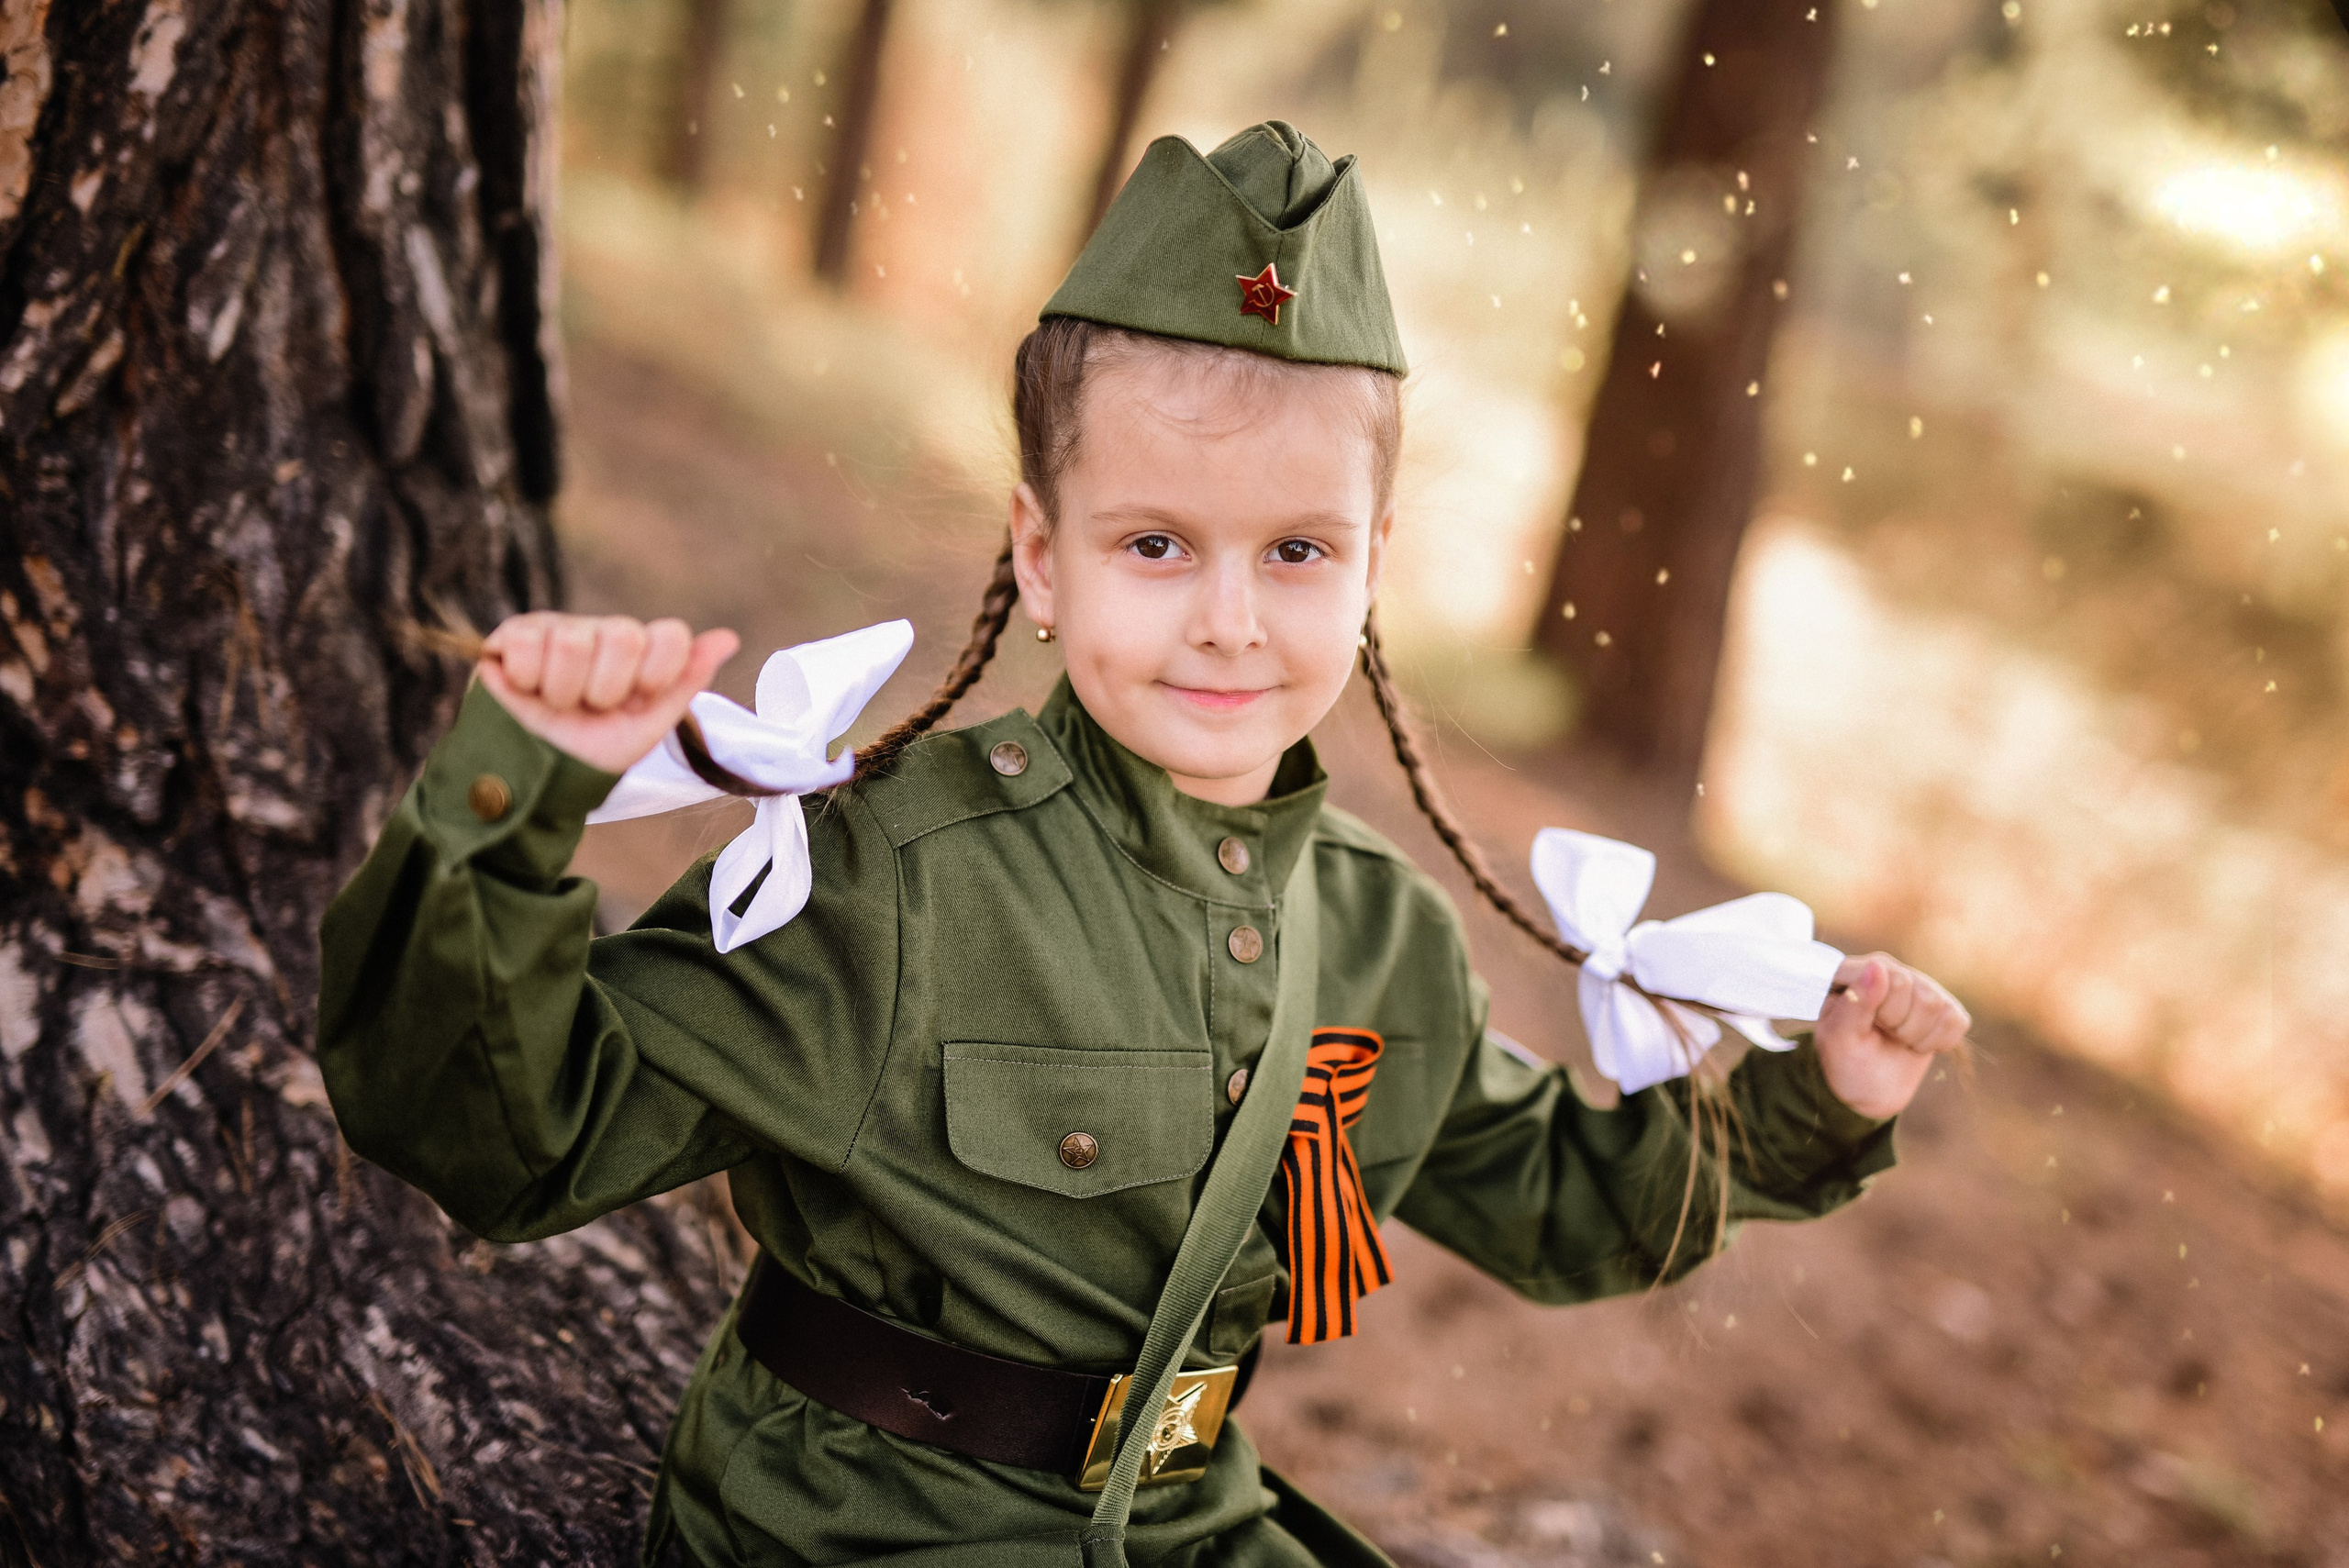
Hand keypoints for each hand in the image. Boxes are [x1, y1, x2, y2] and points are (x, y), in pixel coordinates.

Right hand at [477, 613, 738, 774]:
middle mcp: (604, 634)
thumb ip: (685, 681)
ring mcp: (561, 629)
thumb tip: (730, 637)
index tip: (638, 700)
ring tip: (554, 704)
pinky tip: (524, 690)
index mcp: (642, 654)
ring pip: (573, 641)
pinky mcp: (516, 634)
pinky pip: (527, 642)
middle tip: (590, 708)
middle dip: (606, 688)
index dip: (658, 673)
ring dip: (562, 690)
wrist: (531, 780)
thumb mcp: (645, 727)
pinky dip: (525, 679)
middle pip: (624, 636)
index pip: (671, 635)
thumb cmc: (591, 754)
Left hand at [1810, 952, 1970, 1119]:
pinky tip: (1915, 1043)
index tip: (1868, 1025)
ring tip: (1897, 1038)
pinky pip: (1957, 1021)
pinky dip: (1937, 1042)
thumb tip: (1877, 966)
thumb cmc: (1847, 1060)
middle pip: (1921, 993)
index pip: (1894, 978)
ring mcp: (1918, 985)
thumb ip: (1854, 1003)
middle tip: (1883, 1034)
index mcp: (1855, 971)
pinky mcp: (1944, 1005)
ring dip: (1916, 1035)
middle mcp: (1888, 970)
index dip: (1886, 1012)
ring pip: (1938, 1005)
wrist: (1870, 1088)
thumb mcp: (1838, 1039)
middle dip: (1901, 1026)